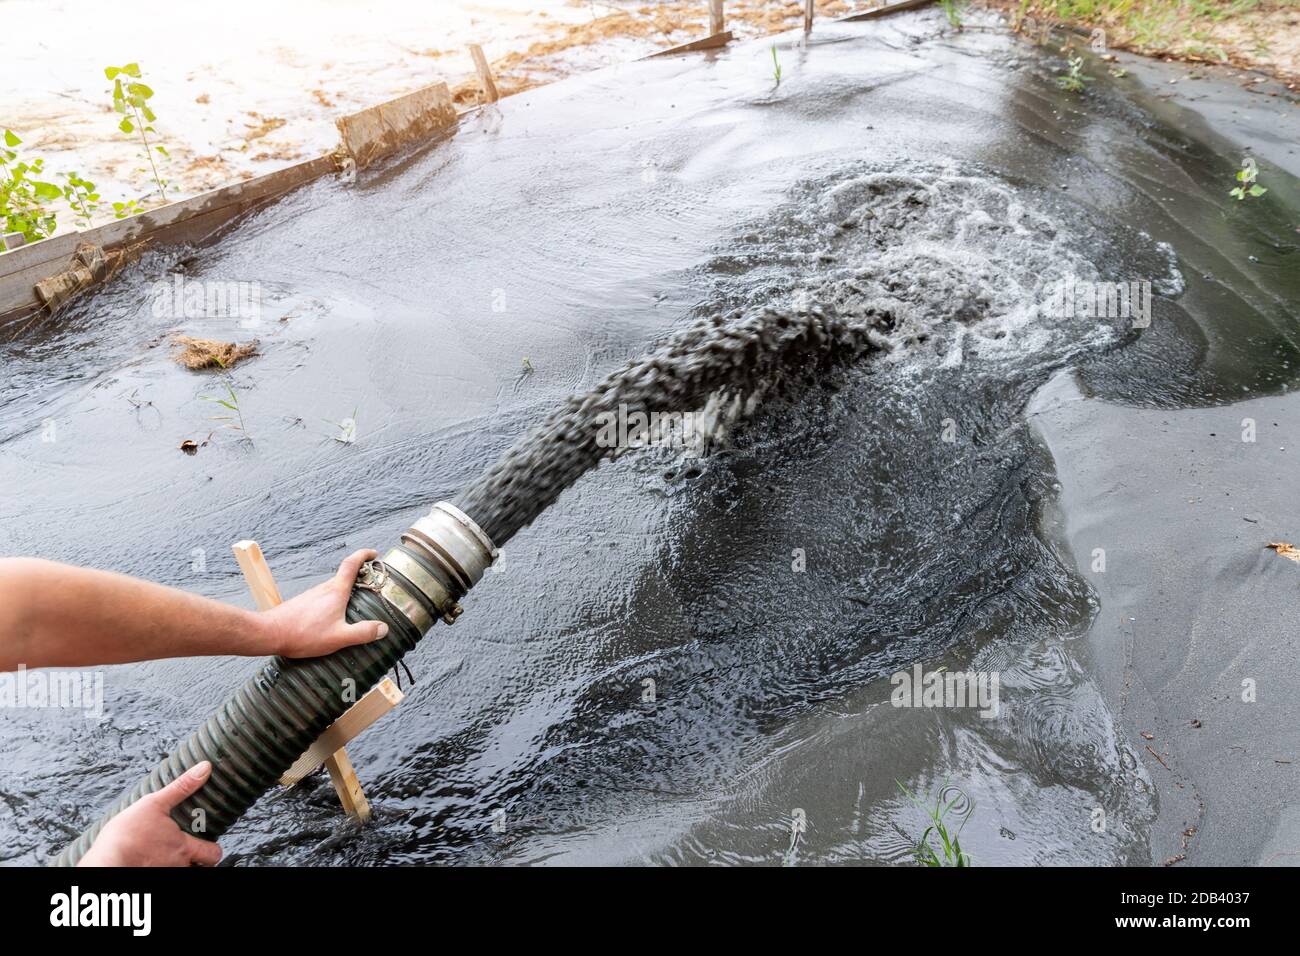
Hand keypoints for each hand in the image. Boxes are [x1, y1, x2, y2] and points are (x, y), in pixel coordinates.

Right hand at [78, 762, 222, 866]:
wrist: (104, 864)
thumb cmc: (126, 836)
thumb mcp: (154, 803)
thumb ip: (181, 787)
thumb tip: (204, 768)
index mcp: (183, 847)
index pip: (213, 854)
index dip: (212, 849)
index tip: (207, 842)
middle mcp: (177, 866)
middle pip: (200, 869)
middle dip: (198, 862)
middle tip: (190, 851)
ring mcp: (163, 875)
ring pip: (179, 872)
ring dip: (176, 865)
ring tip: (164, 855)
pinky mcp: (145, 880)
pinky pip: (158, 874)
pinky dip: (155, 868)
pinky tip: (145, 862)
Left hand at [261, 549, 388, 657]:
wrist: (269, 633)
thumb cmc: (302, 634)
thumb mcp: (339, 637)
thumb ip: (362, 633)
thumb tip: (383, 628)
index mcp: (335, 592)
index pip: (351, 564)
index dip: (364, 555)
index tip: (374, 554)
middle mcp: (324, 589)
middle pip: (344, 576)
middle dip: (360, 577)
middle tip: (372, 584)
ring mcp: (312, 595)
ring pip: (333, 589)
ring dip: (346, 591)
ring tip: (356, 605)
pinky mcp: (303, 604)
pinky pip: (324, 599)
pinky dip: (334, 602)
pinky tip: (333, 619)